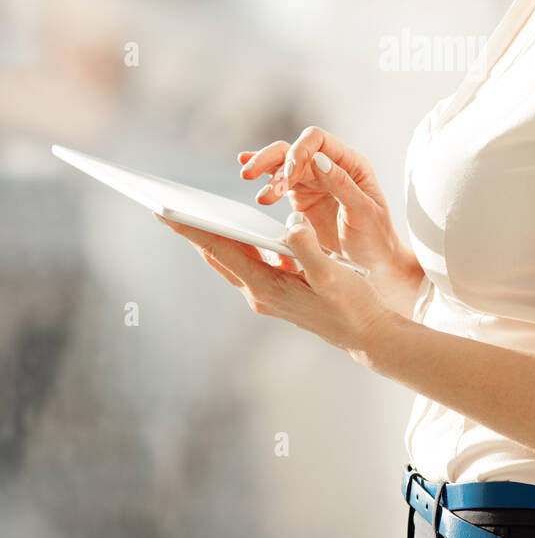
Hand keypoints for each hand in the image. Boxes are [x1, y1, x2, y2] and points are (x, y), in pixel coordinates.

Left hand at [152, 210, 385, 354]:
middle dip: (190, 228)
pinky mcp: (277, 289)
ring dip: (210, 234)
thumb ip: (308, 248)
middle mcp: (259, 291)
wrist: (368, 334)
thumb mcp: (332, 275)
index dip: (190, 227)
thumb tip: (289, 222)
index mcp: (266, 285)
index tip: (164, 210)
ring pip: (229, 257)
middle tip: (164, 204)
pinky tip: (236, 227)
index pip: (219, 249)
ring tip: (190, 210)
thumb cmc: (352, 304)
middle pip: (216, 253)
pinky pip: (247, 260)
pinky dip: (236, 241)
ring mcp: (266, 292)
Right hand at [237, 128, 424, 315]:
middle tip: (251, 175)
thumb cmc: (376, 241)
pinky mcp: (302, 198)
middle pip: (295, 148)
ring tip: (251, 184)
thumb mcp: (364, 213)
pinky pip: (280, 182)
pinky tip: (250, 177)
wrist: (376, 270)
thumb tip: (317, 159)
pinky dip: (265, 178)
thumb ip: (342, 185)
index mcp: (351, 165)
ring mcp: (315, 182)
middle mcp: (331, 168)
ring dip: (265, 170)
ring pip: (283, 163)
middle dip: (272, 159)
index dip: (298, 152)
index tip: (286, 175)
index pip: (318, 142)